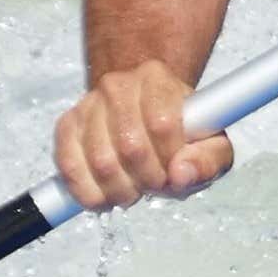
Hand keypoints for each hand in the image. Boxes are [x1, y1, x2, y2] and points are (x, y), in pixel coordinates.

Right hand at [52, 62, 232, 210]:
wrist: (144, 112)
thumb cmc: (181, 132)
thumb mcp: (210, 144)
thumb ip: (208, 160)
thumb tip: (181, 175)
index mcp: (157, 79)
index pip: (162, 124)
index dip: (170, 159)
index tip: (175, 172)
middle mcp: (118, 85)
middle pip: (130, 146)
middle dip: (147, 180)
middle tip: (155, 186)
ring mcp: (88, 104)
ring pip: (100, 162)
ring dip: (120, 190)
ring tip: (134, 191)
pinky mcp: (67, 126)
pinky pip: (70, 167)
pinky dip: (89, 193)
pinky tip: (106, 196)